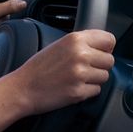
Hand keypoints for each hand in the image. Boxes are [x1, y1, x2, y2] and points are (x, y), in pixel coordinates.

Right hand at [2, 30, 116, 116]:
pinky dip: (88, 91)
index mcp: (75, 39)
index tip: (101, 52)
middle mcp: (80, 55)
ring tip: (77, 78)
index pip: (109, 40)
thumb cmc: (38, 67)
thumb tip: (104, 45)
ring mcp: (80, 74)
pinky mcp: (79, 92)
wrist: (22, 88)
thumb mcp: (59, 44)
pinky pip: (97, 90)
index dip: (106, 47)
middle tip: (85, 68)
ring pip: (105, 76)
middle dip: (100, 65)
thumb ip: (81, 42)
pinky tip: (74, 86)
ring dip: (94, 79)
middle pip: (110, 60)